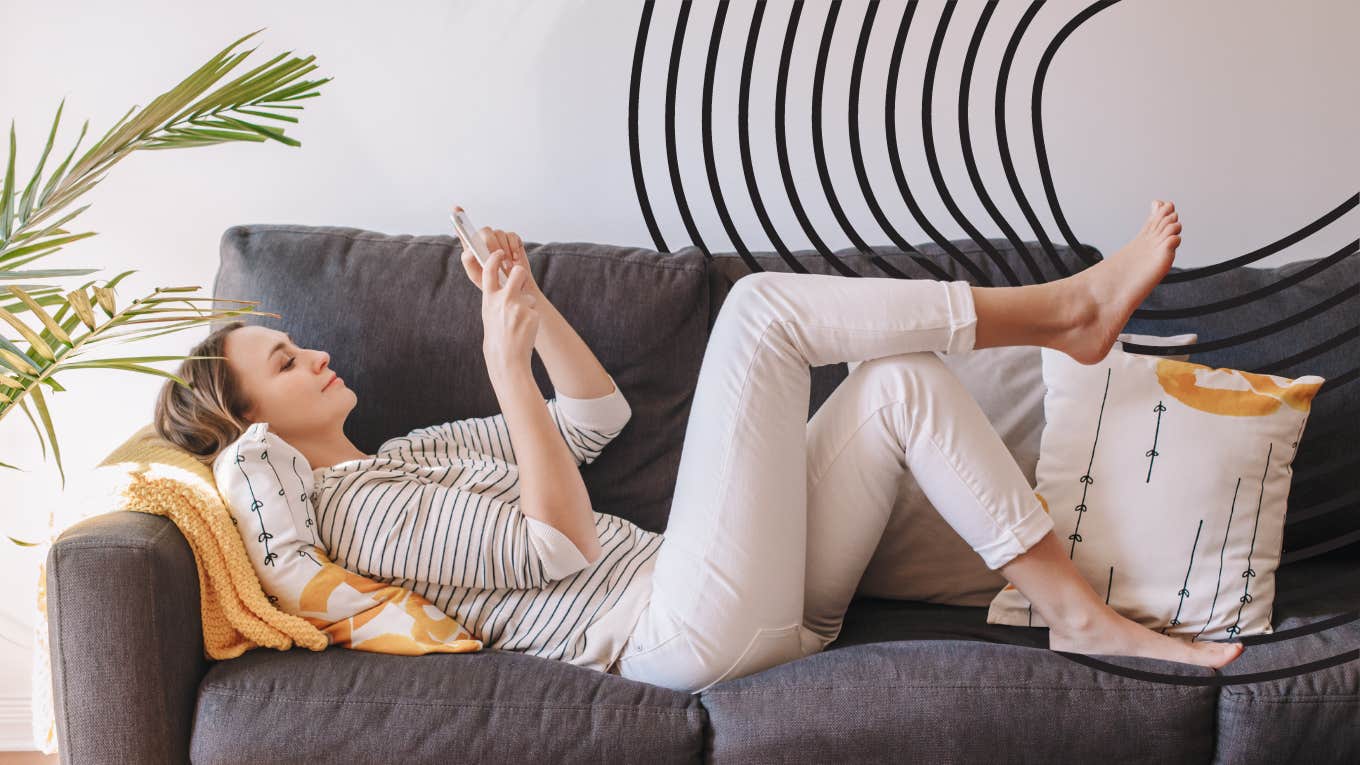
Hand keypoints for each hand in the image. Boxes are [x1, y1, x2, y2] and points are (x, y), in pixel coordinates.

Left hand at [454, 207, 541, 298]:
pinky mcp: (512, 239)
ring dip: (504, 251)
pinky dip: (514, 248)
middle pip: (484, 231)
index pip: (463, 230)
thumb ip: (469, 261)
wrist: (513, 288)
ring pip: (499, 234)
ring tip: (507, 266)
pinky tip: (515, 259)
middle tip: (497, 258)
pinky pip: (512, 236)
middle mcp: (484, 239)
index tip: (456, 207)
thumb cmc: (493, 282)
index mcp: (472, 247)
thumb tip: (470, 249)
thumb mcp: (476, 275)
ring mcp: (499, 238)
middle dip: (491, 245)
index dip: (459, 217)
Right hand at [478, 247, 539, 373]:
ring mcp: (518, 306)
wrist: (506, 357)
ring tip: (519, 321)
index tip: (499, 252)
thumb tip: (502, 285)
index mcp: (489, 298)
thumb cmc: (497, 336)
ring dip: (527, 305)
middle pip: (519, 273)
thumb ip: (495, 298)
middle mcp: (503, 299)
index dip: (494, 258)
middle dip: (522, 274)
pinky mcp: (531, 314)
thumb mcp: (489, 314)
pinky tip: (524, 329)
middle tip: (521, 279)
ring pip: (528, 296)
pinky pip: (534, 309)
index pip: (490, 270)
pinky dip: (531, 318)